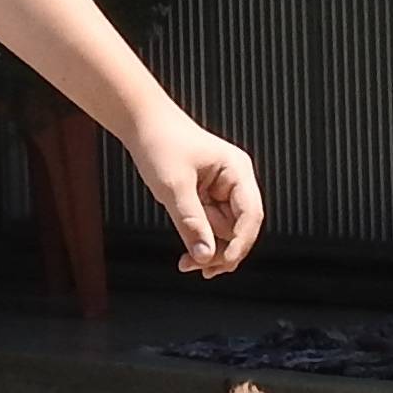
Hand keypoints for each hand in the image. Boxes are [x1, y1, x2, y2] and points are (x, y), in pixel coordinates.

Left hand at [124, 104, 264, 278]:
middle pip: (240, 228)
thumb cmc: (160, 142)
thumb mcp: (174, 186)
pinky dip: (199, 241)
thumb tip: (206, 256)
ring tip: (186, 262)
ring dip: (208, 249)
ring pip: (224, 232)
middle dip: (221, 251)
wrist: (141, 124)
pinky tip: (188, 254)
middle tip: (199, 268)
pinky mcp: (206, 198)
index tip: (223, 263)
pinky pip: (209, 227)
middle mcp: (234, 181)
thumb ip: (191, 223)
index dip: (241, 243)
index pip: (251, 214)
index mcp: (237, 170)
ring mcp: (221, 191)